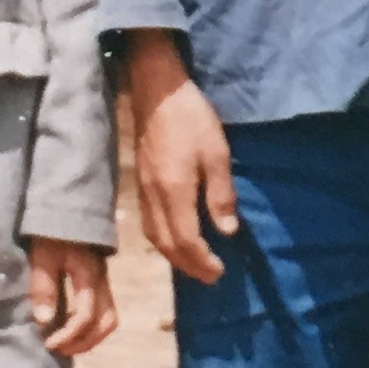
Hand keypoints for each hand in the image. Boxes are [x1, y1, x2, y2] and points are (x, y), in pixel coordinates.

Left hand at [28, 238, 117, 356]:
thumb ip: (43, 286)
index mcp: (88, 275)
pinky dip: (90, 327)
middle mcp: (101, 281)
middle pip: (107, 321)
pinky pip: (103, 311)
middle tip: (60, 349)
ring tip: (66, 345)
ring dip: (90, 337)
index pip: (86, 315)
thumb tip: (44, 321)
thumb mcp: (42, 256)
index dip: (68, 335)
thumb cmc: (51, 232)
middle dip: (85, 342)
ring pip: (109, 318)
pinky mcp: (98, 282)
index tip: (48, 343)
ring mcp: (103, 281)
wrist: (66, 211)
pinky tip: (69, 328)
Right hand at [123, 31, 239, 286]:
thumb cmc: (191, 118)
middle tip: (211, 276)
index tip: (220, 272)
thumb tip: (227, 232)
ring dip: (174, 257)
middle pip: (166, 245)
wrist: (156, 91)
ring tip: (194, 264)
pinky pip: (148, 223)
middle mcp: (154, 197)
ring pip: (154, 237)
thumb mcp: (217, 153)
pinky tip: (175, 238)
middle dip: (188, 266)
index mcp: (174, 191)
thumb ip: (221, 195)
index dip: (202, 261)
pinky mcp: (140, 182)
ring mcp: (143, 190)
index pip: (186, 240)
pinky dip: (162, 240)